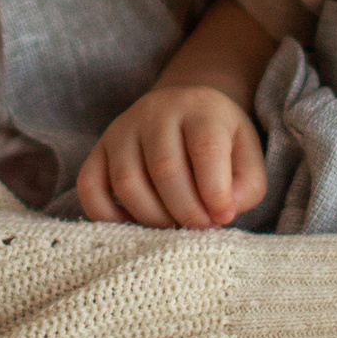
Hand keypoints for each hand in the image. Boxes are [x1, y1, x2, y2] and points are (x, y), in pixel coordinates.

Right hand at [79, 81, 266, 229]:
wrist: (183, 110)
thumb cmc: (219, 139)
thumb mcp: (246, 153)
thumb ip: (247, 186)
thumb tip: (222, 214)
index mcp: (200, 109)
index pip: (205, 149)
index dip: (215, 191)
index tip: (223, 217)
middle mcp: (156, 112)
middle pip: (164, 168)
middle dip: (185, 211)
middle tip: (200, 229)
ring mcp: (121, 130)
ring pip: (126, 182)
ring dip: (152, 217)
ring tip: (174, 227)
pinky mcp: (98, 150)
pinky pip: (89, 186)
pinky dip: (107, 215)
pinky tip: (134, 225)